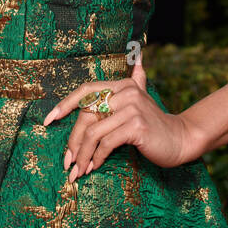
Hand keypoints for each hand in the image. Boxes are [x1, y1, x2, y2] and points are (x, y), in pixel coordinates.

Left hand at [42, 59, 198, 181]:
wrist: (180, 139)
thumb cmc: (154, 123)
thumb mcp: (143, 98)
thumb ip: (137, 79)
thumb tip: (138, 57)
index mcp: (122, 85)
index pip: (86, 90)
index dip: (65, 104)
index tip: (48, 121)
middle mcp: (126, 92)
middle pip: (86, 115)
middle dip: (73, 141)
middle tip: (68, 162)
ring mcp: (132, 108)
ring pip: (94, 132)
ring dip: (82, 155)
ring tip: (79, 170)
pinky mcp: (136, 126)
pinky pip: (107, 143)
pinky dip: (97, 157)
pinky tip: (95, 166)